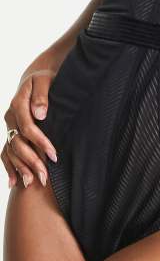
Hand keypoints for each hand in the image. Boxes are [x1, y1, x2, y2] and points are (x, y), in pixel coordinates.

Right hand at [2, 69, 57, 188]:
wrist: (35, 78)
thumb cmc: (44, 79)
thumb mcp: (45, 81)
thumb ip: (42, 95)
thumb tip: (40, 114)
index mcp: (18, 104)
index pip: (28, 128)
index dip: (40, 142)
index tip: (53, 155)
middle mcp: (10, 117)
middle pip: (18, 143)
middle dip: (31, 161)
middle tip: (45, 176)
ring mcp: (8, 126)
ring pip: (11, 151)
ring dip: (21, 168)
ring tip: (32, 183)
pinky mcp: (11, 132)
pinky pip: (6, 152)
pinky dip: (9, 167)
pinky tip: (14, 183)